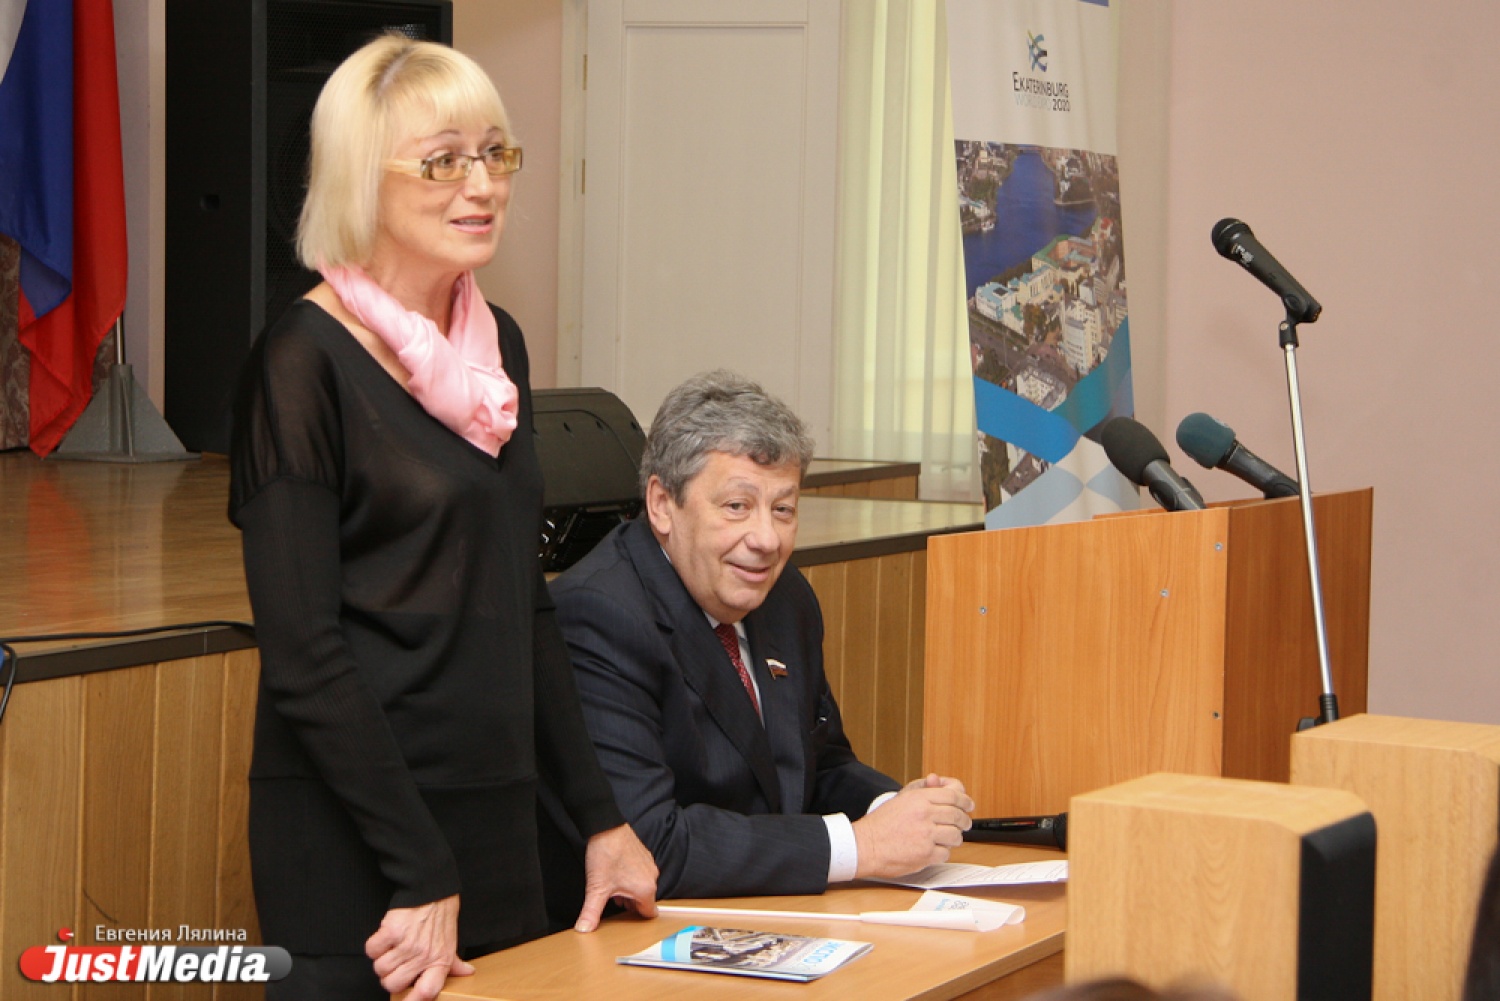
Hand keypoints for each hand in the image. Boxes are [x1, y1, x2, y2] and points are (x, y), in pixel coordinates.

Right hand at [364, 894, 472, 998]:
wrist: (431, 890)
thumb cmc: (440, 916)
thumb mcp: (451, 941)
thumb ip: (455, 962)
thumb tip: (466, 972)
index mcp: (440, 961)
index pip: (427, 991)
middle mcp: (423, 955)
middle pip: (393, 984)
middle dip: (389, 977)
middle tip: (395, 965)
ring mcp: (407, 944)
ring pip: (380, 968)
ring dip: (382, 960)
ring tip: (392, 948)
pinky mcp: (391, 931)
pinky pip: (372, 950)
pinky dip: (374, 945)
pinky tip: (385, 938)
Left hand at [575, 823, 659, 931]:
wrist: (607, 826)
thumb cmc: (606, 855)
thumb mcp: (596, 889)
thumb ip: (591, 913)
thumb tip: (584, 930)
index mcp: (645, 889)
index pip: (649, 914)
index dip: (635, 918)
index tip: (623, 916)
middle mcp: (651, 877)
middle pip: (643, 901)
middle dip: (628, 903)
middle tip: (611, 898)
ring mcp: (649, 865)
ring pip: (641, 886)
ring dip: (628, 890)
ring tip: (610, 884)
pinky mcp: (644, 855)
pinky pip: (640, 873)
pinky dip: (629, 877)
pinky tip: (614, 872)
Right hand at [853, 773, 974, 878]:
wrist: (865, 845)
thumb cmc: (882, 823)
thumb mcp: (901, 798)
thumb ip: (923, 788)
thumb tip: (939, 780)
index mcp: (919, 798)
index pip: (953, 795)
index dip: (965, 800)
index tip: (968, 805)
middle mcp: (924, 814)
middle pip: (957, 815)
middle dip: (964, 820)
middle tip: (964, 823)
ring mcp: (926, 835)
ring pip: (955, 836)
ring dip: (954, 838)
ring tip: (946, 838)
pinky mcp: (926, 854)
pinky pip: (946, 853)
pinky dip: (941, 853)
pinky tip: (932, 850)